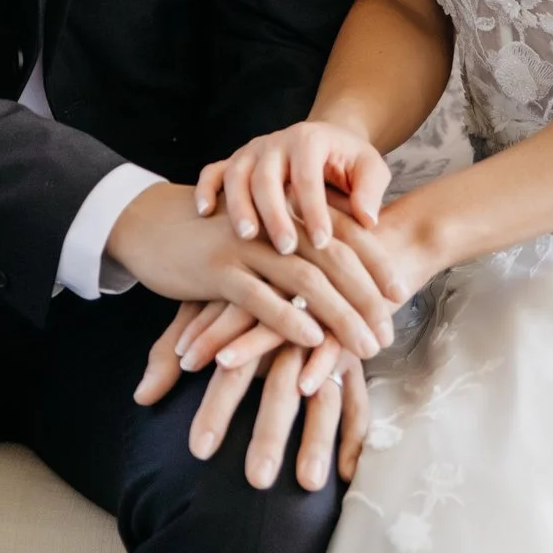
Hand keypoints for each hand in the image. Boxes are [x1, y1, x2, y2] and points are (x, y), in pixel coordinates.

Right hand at [105, 182, 396, 358]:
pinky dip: (288, 318)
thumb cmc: (216, 236)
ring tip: (365, 346)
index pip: (345, 232)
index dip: (375, 262)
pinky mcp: (217, 268)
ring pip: (304, 280)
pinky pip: (259, 297)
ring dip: (339, 316)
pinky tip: (313, 340)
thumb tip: (344, 275)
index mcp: (289, 206)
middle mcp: (273, 220)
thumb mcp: (262, 233)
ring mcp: (246, 244)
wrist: (152, 223)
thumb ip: (299, 246)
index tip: (400, 293)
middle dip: (365, 297)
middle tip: (388, 333)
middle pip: (333, 258)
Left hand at [135, 300, 369, 490]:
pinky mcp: (352, 347)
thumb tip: (141, 398)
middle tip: (256, 482)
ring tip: (307, 483)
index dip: (216, 406)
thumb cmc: (246, 277)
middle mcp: (291, 327)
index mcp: (251, 315)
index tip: (199, 451)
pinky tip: (346, 460)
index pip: (230, 368)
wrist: (311, 235)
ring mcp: (327, 336)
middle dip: (268, 434)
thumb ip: (170, 351)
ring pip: (324, 391)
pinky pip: (358, 389)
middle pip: (277, 385)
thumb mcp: (203, 304)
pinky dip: (354, 422)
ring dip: (316, 437)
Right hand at [197, 120, 394, 255]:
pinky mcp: (233, 162)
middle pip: (267, 176)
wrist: (324, 139)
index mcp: (309, 139)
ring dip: (239, 205)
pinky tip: (203, 212)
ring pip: (236, 174)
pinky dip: (205, 188)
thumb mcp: (370, 169)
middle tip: (285, 248)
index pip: (308, 176)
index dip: (314, 209)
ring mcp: (250, 151)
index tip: (323, 242)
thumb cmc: (349, 162)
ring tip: (246, 237)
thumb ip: (370, 190)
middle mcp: (275, 141)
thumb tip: (367, 220)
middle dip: (275, 213)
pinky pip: (212, 171)